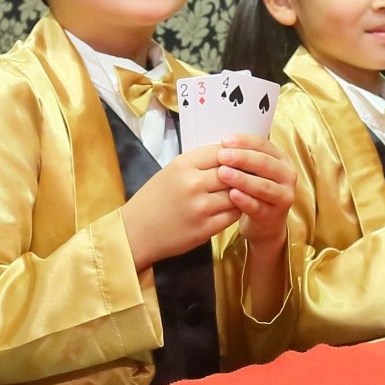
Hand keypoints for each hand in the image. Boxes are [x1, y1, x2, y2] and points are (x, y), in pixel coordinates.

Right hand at [123, 145, 242, 269]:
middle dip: (241, 173)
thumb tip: (229, 156)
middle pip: (233, 172)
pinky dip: (237, 210)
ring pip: (237, 194)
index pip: (221, 152)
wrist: (136, 232)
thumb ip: (198, 164)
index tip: (240, 157)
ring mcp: (201, 207)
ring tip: (241, 192)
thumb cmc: (153, 200)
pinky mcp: (206, 228)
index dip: (234, 154)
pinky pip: (234, 214)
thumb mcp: (170, 172)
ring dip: (241, 193)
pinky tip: (231, 207)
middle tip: (248, 175)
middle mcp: (193, 184)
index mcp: (182, 165)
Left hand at [213, 135, 294, 254]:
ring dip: (242, 179)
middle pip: (265, 163)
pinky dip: (245, 200)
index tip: (225, 140)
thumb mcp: (252, 170)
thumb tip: (222, 143)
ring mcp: (283, 196)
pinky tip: (231, 195)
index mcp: (281, 158)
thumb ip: (242, 157)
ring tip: (223, 174)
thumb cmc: (254, 190)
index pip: (264, 144)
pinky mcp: (275, 215)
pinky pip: (258, 206)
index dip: (244, 141)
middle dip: (242, 158)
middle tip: (222, 156)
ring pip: (263, 186)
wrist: (264, 222)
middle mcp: (287, 175)